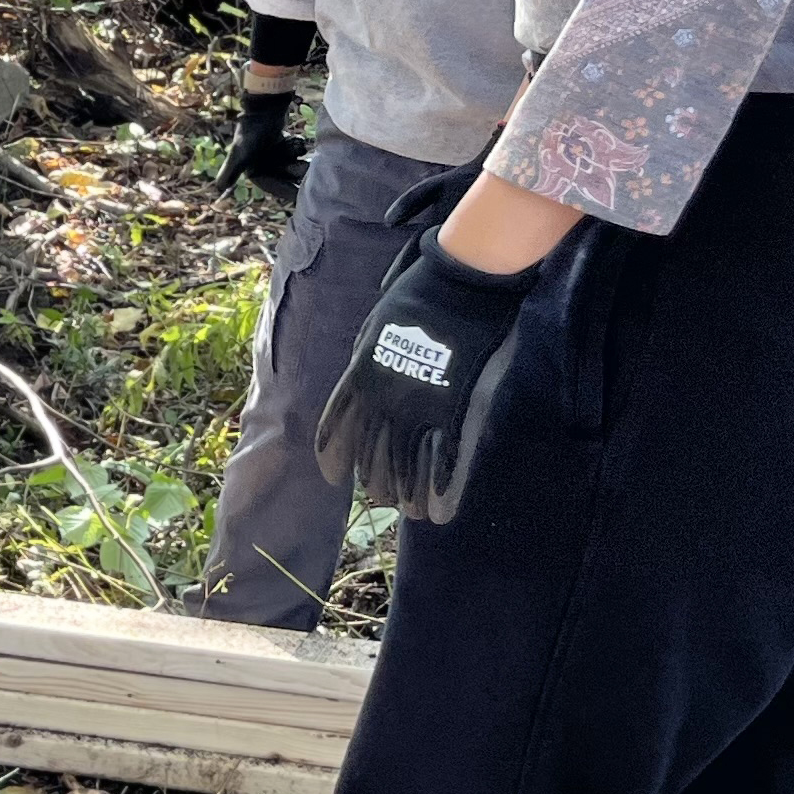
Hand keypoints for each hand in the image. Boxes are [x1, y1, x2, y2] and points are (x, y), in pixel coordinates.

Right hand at [217, 89, 304, 199]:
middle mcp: (262, 162)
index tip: (298, 194)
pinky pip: (294, 150)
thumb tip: (219, 188)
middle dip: (293, 170)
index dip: (284, 190)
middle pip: (284, 174)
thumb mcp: (239, 154)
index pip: (271, 185)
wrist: (263, 106)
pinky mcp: (281, 142)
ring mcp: (272, 152)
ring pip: (291, 162)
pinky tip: (296, 139)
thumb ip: (230, 171)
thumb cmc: (250, 131)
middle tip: (303, 166)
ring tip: (298, 148)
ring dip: (295, 156)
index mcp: (252, 169)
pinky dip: (296, 146)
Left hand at [311, 232, 541, 522]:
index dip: (333, 457)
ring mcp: (419, 408)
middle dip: (374, 482)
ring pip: (405, 466)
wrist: (459, 283)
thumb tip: (361, 377)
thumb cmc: (418, 295)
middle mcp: (382, 399)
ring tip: (407, 510)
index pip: (335, 428)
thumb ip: (366, 358)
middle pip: (371, 455)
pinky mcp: (455, 410)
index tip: (334, 478)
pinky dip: (439, 489)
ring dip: (405, 494)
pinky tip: (438, 510)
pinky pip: (443, 460)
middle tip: (379, 498)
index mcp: (359, 376)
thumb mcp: (374, 326)